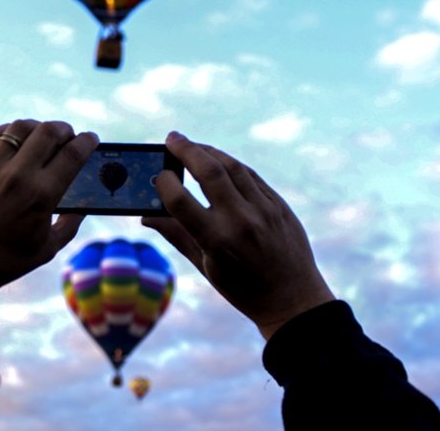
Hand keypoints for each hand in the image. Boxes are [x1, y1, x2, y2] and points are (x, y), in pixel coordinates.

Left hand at [0, 120, 98, 309]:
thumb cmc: (4, 261)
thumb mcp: (47, 248)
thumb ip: (70, 224)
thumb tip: (82, 205)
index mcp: (41, 195)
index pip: (72, 154)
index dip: (86, 142)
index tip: (90, 139)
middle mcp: (16, 175)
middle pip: (49, 132)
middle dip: (65, 130)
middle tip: (68, 135)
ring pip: (20, 128)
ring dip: (37, 128)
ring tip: (41, 135)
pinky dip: (9, 132)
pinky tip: (15, 139)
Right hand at [142, 132, 333, 339]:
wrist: (294, 300)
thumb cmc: (243, 289)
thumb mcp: (205, 266)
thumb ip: (175, 235)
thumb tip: (145, 215)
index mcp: (217, 241)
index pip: (180, 201)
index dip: (164, 183)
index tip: (158, 175)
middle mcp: (241, 221)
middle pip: (209, 171)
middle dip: (186, 150)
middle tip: (171, 139)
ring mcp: (264, 210)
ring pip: (232, 167)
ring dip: (209, 151)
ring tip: (191, 145)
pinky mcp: (279, 205)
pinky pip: (250, 176)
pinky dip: (231, 165)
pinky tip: (218, 160)